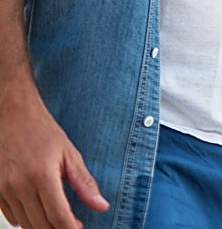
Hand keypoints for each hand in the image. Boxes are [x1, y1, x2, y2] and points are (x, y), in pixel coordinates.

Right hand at [0, 85, 107, 228]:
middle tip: (71, 225)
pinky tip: (37, 208)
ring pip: (24, 224)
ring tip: (56, 216)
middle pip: (40, 225)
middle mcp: (19, 186)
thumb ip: (84, 183)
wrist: (11, 114)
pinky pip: (11, 216)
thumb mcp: (69, 153)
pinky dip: (25, 218)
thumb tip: (101, 206)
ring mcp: (2, 189)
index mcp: (42, 176)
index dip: (70, 228)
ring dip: (41, 225)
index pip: (58, 216)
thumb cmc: (42, 131)